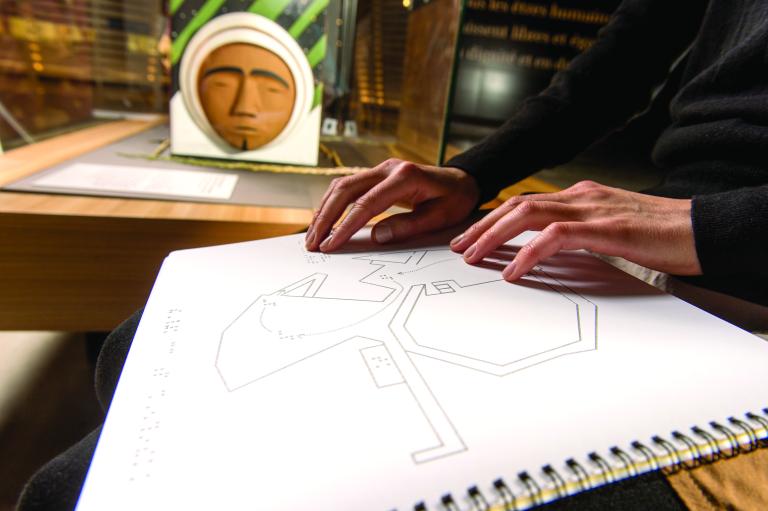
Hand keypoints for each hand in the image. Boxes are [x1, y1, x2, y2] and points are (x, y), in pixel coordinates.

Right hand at [305, 159, 479, 251]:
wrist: (462, 180)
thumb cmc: (454, 200)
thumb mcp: (439, 217)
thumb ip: (408, 226)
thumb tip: (376, 236)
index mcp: (405, 177)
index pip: (366, 203)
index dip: (346, 226)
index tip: (331, 245)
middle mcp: (388, 168)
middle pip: (345, 189)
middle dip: (325, 218)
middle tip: (313, 243)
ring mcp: (380, 169)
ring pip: (341, 185)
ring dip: (324, 210)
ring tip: (313, 235)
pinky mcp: (376, 175)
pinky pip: (348, 186)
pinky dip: (332, 203)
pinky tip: (324, 221)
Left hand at [450, 180, 702, 279]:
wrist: (703, 228)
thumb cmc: (660, 234)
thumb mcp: (612, 229)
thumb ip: (581, 233)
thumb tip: (550, 249)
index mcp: (582, 196)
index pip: (527, 203)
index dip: (495, 220)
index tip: (472, 238)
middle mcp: (581, 197)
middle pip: (518, 205)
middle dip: (483, 226)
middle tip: (460, 248)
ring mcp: (592, 209)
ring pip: (528, 214)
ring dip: (494, 236)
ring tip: (474, 257)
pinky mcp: (605, 228)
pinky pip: (555, 236)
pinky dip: (528, 252)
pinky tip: (513, 271)